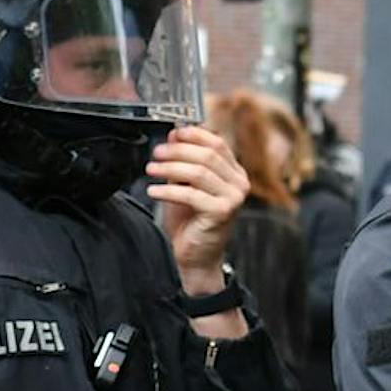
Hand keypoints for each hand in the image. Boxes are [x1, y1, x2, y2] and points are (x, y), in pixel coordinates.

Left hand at [147, 126, 247, 282]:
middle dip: (178, 151)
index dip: (193, 135)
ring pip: (199, 172)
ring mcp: (233, 198)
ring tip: (151, 169)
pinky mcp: (222, 212)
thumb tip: (173, 135)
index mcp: (234, 172)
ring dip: (170, 168)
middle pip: (208, 155)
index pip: (217, 143)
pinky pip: (191, 194)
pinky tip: (153, 191)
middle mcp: (239, 183)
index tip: (171, 134)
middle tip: (156, 153)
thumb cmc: (191, 223)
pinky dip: (168, 191)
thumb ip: (182, 163)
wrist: (196, 257)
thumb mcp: (185, 186)